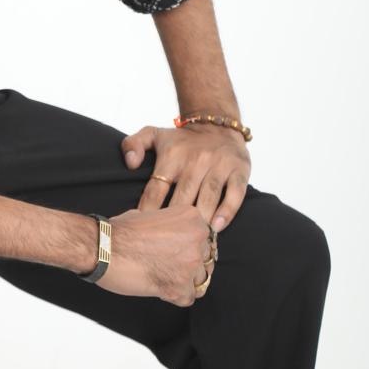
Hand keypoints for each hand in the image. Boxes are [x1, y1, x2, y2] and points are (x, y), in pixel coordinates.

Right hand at [91, 207, 213, 306]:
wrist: (103, 247)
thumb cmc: (121, 231)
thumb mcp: (151, 214)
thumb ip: (171, 225)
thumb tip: (175, 235)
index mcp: (192, 218)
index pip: (205, 238)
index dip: (189, 246)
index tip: (176, 249)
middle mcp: (197, 240)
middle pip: (205, 259)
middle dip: (188, 263)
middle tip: (166, 264)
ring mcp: (190, 265)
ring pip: (200, 280)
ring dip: (182, 280)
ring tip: (160, 275)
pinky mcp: (180, 288)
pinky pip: (187, 297)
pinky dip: (173, 295)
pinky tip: (157, 285)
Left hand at [121, 122, 251, 232]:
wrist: (217, 125)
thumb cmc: (181, 140)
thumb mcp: (153, 135)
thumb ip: (132, 144)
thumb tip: (130, 164)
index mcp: (172, 155)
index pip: (157, 188)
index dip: (149, 210)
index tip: (144, 229)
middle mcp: (195, 160)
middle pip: (182, 197)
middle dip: (174, 221)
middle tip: (167, 244)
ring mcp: (218, 165)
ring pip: (208, 197)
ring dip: (201, 219)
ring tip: (193, 240)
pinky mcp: (238, 170)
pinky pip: (234, 193)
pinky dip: (227, 211)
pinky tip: (217, 227)